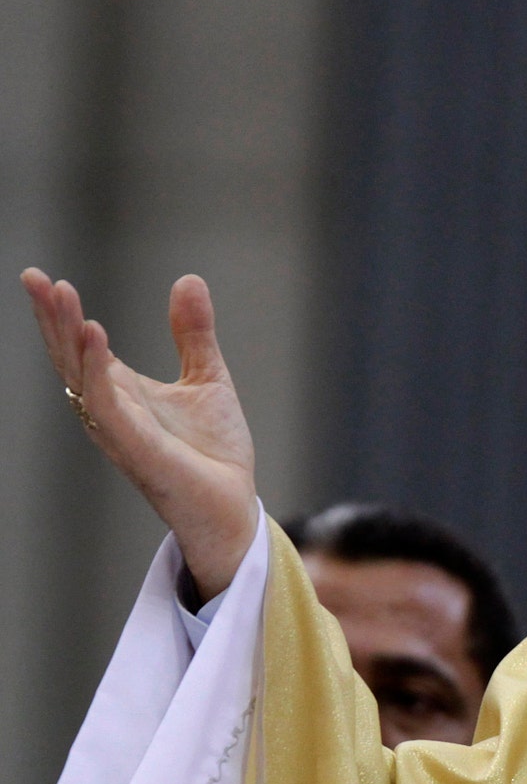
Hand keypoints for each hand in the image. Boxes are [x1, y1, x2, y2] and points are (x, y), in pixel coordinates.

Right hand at [22, 269, 259, 599]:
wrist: (233, 505)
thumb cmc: (214, 451)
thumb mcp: (207, 377)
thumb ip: (193, 333)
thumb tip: (187, 279)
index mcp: (121, 391)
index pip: (80, 346)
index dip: (59, 314)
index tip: (42, 278)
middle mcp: (110, 409)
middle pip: (69, 357)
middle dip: (51, 318)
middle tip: (36, 277)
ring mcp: (119, 430)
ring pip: (81, 377)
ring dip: (69, 337)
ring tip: (62, 295)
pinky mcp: (138, 449)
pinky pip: (108, 406)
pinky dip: (98, 372)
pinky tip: (95, 337)